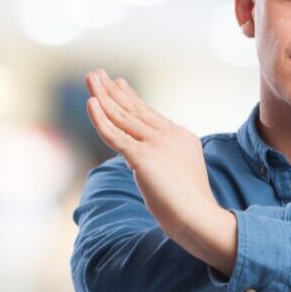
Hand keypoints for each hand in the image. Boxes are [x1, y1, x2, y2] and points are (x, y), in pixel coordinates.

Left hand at [84, 69, 220, 239]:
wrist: (201, 217)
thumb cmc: (192, 208)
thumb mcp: (181, 176)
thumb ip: (165, 164)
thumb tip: (146, 166)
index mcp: (181, 136)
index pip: (149, 114)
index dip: (129, 97)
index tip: (116, 83)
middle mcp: (170, 135)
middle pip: (134, 108)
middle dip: (112, 90)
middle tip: (96, 74)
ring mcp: (157, 144)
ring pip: (122, 116)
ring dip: (102, 95)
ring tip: (90, 78)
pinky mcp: (143, 157)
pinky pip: (115, 134)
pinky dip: (100, 118)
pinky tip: (90, 102)